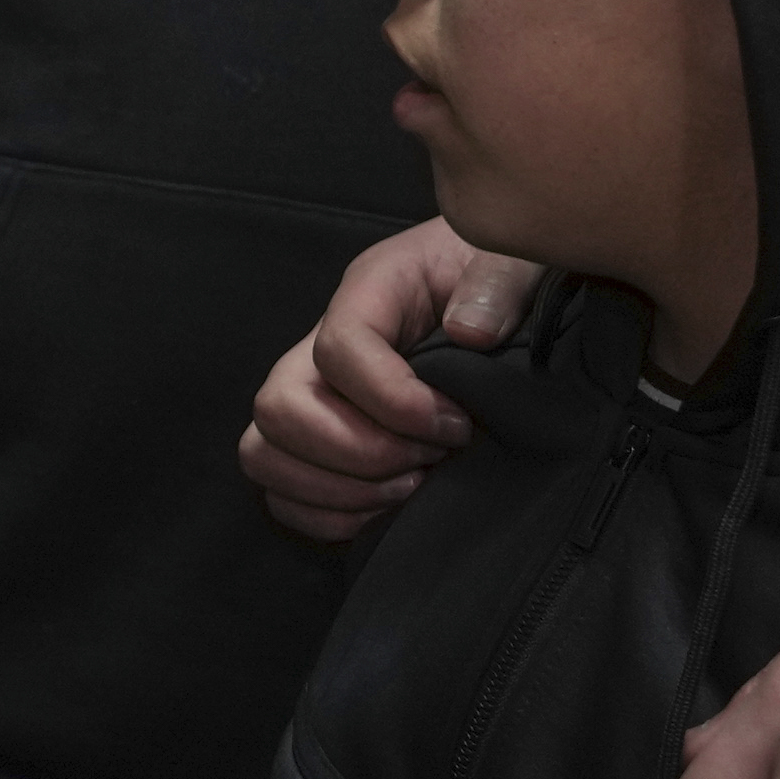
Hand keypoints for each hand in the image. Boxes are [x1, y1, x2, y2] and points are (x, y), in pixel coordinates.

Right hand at [239, 216, 543, 542]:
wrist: (503, 299)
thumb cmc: (504, 279)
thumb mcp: (516, 262)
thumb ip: (499, 283)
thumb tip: (470, 333)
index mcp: (369, 292)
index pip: (338, 347)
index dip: (394, 401)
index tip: (457, 426)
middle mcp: (320, 344)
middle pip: (278, 406)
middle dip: (359, 454)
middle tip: (428, 462)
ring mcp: (310, 396)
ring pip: (263, 453)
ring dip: (339, 490)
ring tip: (410, 487)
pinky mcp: (314, 443)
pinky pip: (280, 494)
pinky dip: (329, 516)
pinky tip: (389, 507)